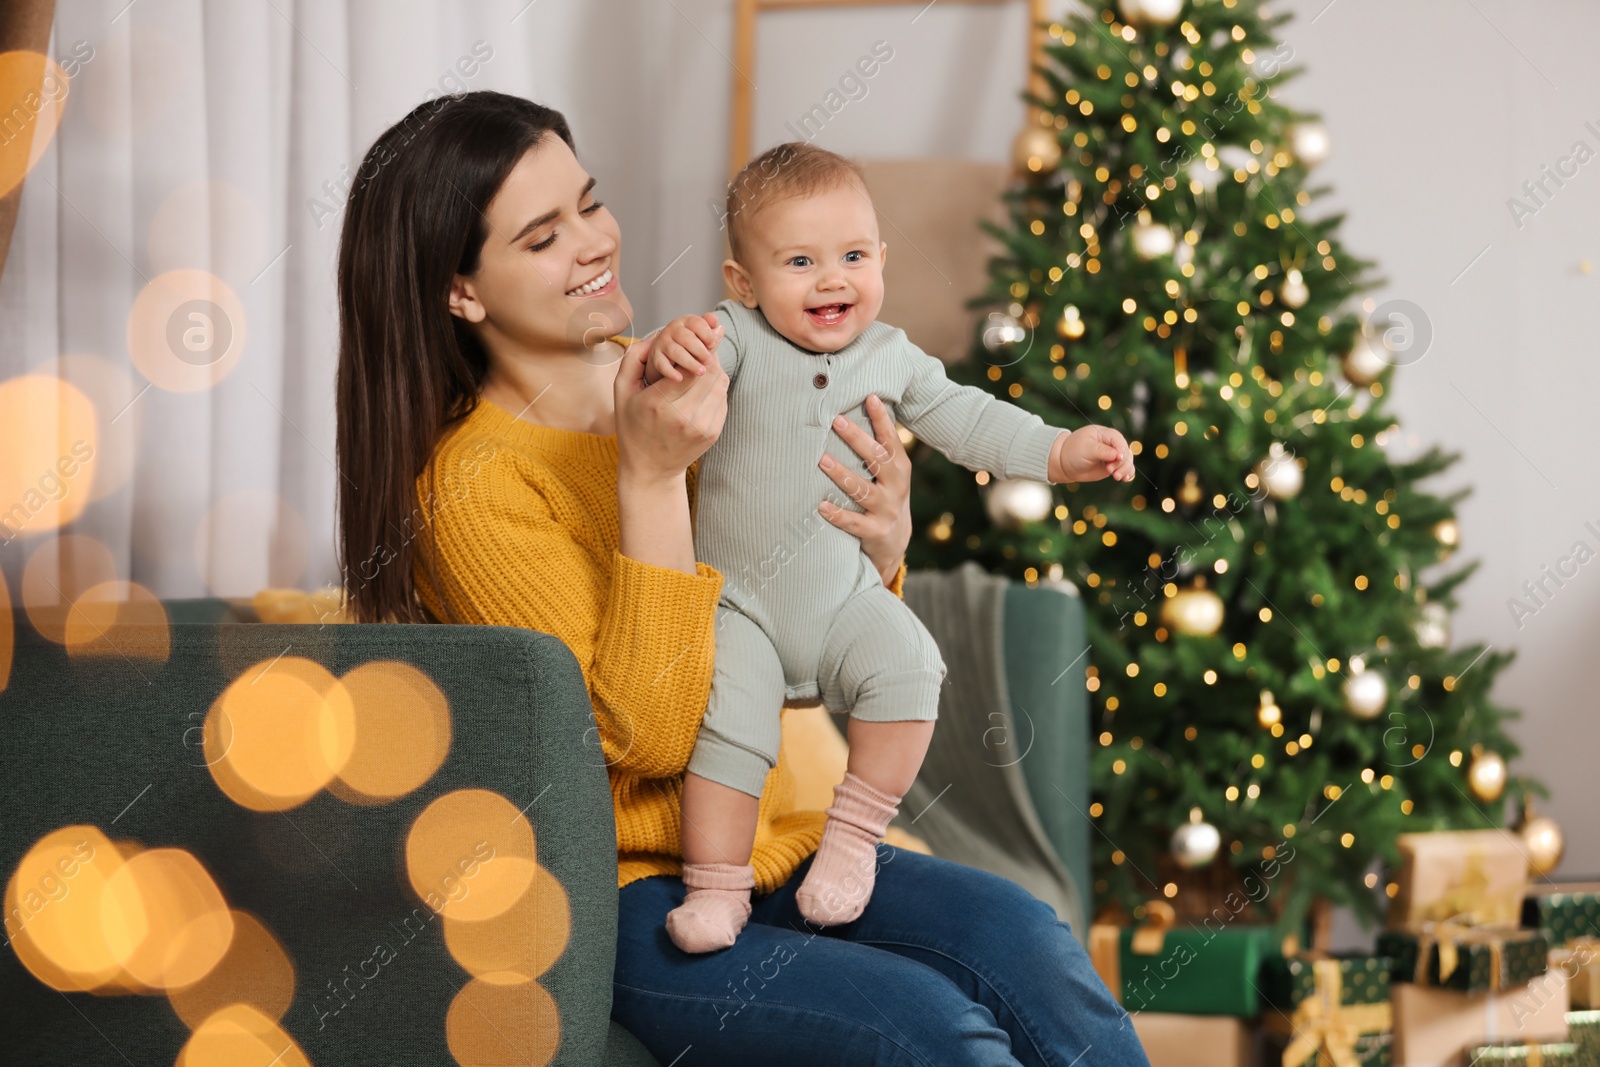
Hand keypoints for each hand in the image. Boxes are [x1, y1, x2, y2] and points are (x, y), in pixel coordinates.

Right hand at [615, 329, 728, 483]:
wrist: (650, 469)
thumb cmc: (633, 427)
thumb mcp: (622, 392)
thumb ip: (633, 359)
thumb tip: (655, 334)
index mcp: (659, 403)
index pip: (689, 365)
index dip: (697, 348)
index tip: (699, 337)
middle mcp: (684, 416)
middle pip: (709, 372)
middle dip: (708, 355)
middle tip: (704, 345)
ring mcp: (702, 426)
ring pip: (720, 384)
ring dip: (714, 370)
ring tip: (703, 364)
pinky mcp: (713, 433)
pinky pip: (722, 399)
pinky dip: (716, 387)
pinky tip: (703, 386)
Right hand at [643, 312, 721, 384]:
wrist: (667, 352)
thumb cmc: (690, 343)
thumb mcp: (701, 335)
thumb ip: (710, 332)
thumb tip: (720, 329)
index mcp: (686, 322)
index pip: (696, 323)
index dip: (706, 333)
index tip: (713, 344)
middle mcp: (673, 330)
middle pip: (686, 337)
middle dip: (699, 350)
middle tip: (710, 361)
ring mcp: (663, 343)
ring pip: (675, 351)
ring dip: (689, 362)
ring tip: (701, 372)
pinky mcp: (656, 356)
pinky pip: (661, 364)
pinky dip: (670, 372)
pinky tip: (679, 379)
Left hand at [818, 395, 911, 586]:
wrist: (894, 542)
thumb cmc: (884, 496)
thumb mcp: (889, 474)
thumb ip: (878, 449)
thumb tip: (861, 409)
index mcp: (900, 468)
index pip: (891, 440)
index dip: (882, 419)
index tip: (870, 397)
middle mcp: (897, 487)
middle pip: (877, 459)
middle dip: (857, 439)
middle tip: (836, 420)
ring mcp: (886, 510)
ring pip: (862, 490)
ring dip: (842, 474)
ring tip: (822, 460)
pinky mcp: (875, 532)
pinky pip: (853, 522)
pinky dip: (837, 514)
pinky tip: (821, 505)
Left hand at [1050, 425, 1134, 483]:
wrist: (1064, 463)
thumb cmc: (1073, 451)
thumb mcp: (1087, 449)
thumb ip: (1103, 451)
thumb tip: (1120, 454)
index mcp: (1105, 434)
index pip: (1119, 441)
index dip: (1121, 450)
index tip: (1117, 459)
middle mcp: (1112, 444)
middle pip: (1125, 452)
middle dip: (1122, 463)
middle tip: (1111, 472)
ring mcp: (1113, 456)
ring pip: (1127, 461)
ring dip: (1125, 469)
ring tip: (1117, 477)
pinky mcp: (1112, 466)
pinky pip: (1125, 469)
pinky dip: (1127, 473)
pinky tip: (1126, 479)